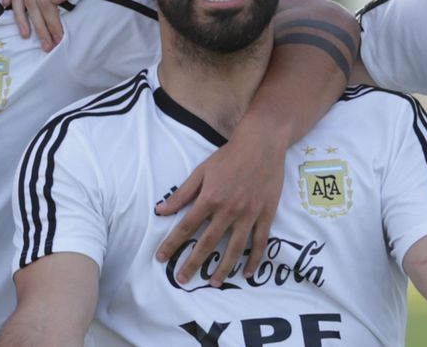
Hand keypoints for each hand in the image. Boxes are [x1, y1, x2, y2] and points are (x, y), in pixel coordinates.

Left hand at [155, 127, 284, 286]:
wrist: (261, 144)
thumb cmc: (229, 156)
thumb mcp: (202, 171)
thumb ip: (182, 193)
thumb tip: (161, 210)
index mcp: (210, 198)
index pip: (186, 227)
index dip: (172, 244)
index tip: (161, 258)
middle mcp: (228, 209)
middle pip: (208, 243)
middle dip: (193, 263)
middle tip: (182, 280)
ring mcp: (249, 214)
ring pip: (235, 248)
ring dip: (223, 268)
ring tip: (213, 283)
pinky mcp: (265, 214)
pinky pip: (260, 242)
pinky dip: (254, 259)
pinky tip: (247, 272)